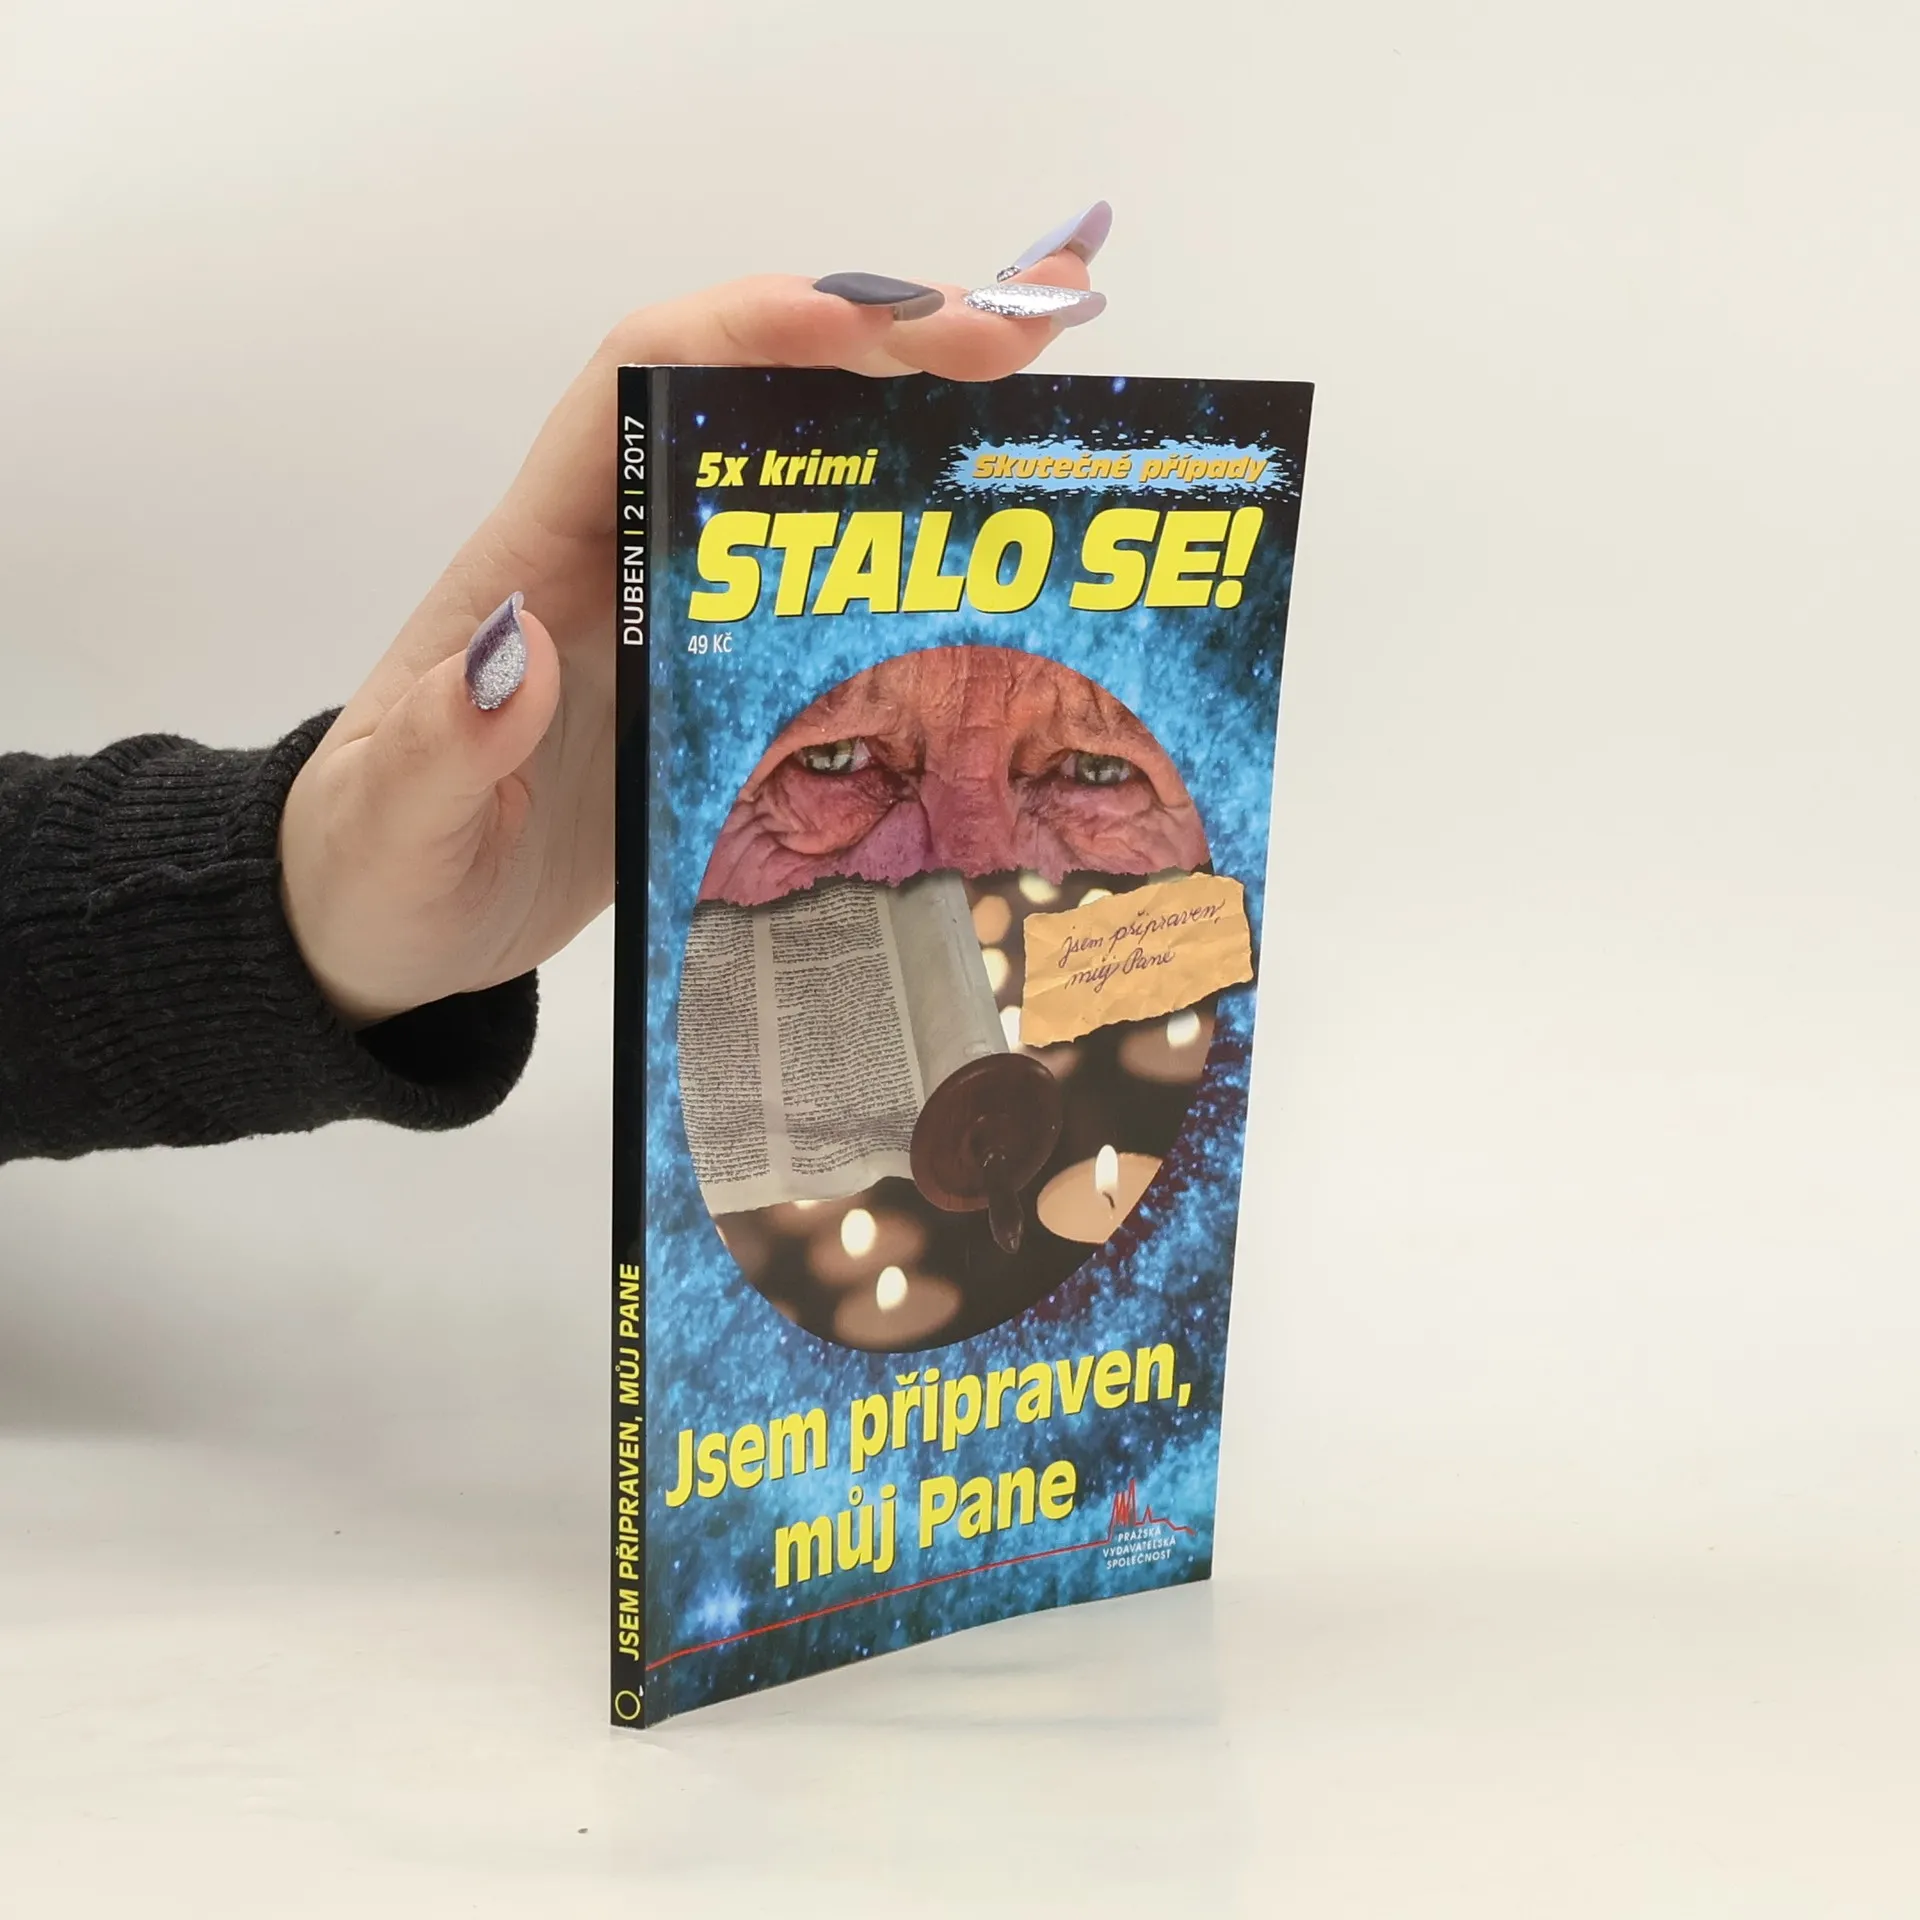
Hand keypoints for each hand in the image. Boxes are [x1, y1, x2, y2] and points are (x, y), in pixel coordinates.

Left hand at [278, 216, 1107, 1025]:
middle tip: (1017, 346)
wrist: (390, 928)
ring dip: (920, 421)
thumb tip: (514, 649)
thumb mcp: (395, 822)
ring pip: (807, 477)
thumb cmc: (376, 864)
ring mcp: (679, 615)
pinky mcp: (718, 683)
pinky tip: (1001, 545)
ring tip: (1042, 400)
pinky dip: (914, 543)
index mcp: (540, 552)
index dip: (749, 326)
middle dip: (884, 347)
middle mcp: (622, 553)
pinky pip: (826, 585)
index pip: (639, 378)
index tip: (871, 329)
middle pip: (754, 396)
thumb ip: (443, 747)